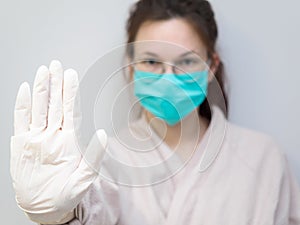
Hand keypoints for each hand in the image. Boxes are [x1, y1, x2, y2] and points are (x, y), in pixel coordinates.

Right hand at [10, 60, 106, 223]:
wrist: (45, 208)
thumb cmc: (67, 195)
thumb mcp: (85, 179)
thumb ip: (94, 156)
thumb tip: (103, 134)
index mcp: (69, 141)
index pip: (71, 110)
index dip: (70, 92)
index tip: (70, 74)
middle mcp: (53, 135)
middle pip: (55, 104)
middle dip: (55, 84)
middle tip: (56, 64)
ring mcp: (37, 138)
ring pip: (39, 108)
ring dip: (41, 89)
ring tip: (43, 71)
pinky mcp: (22, 144)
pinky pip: (21, 120)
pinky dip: (22, 105)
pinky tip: (26, 90)